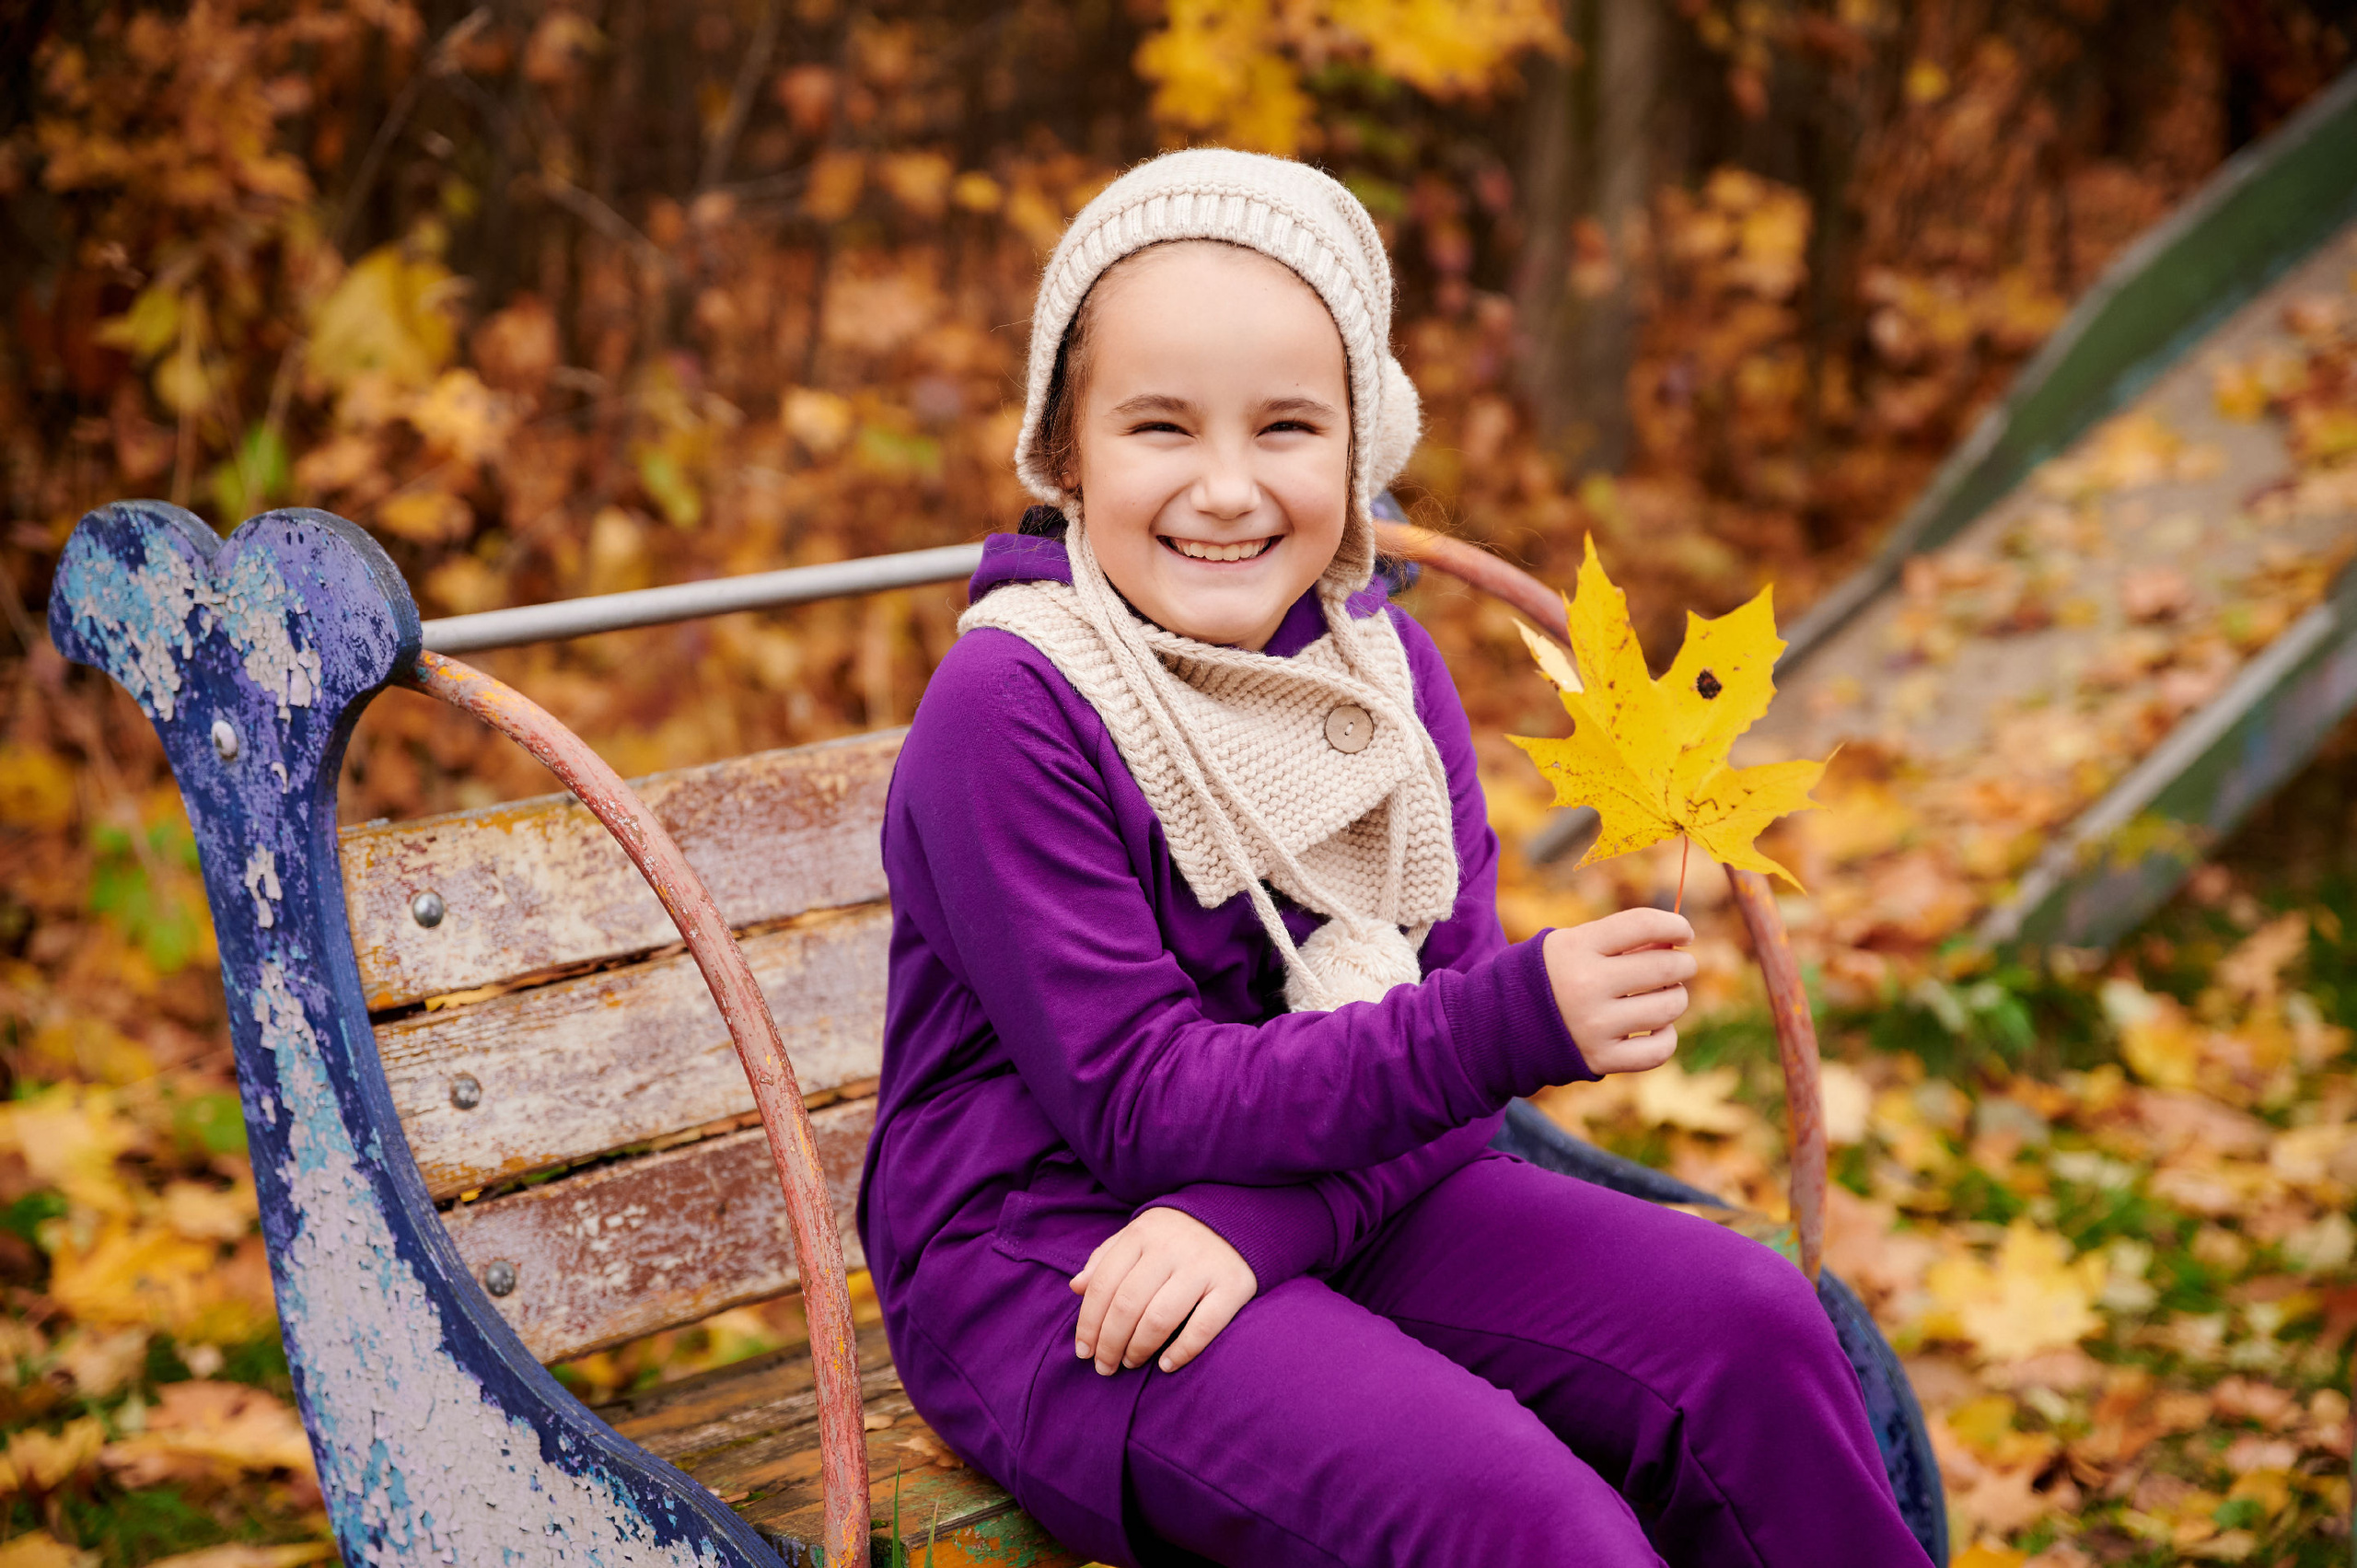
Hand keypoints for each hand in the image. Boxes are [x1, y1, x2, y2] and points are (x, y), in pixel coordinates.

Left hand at [1070, 1207, 1257, 1375]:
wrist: (1237, 1217)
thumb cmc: (1175, 1235)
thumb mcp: (1138, 1235)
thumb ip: (1106, 1259)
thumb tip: (1076, 1287)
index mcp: (1141, 1234)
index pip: (1104, 1284)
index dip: (1088, 1323)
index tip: (1083, 1351)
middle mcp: (1170, 1248)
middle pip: (1127, 1305)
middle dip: (1109, 1343)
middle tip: (1104, 1367)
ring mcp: (1202, 1267)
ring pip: (1159, 1318)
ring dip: (1138, 1349)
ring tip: (1131, 1362)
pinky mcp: (1233, 1285)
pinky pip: (1204, 1327)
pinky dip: (1181, 1351)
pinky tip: (1166, 1364)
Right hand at [1542, 908, 1696, 1075]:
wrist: (1505, 1023)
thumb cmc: (1555, 974)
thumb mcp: (1574, 944)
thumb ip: (1621, 940)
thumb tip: (1676, 945)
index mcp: (1576, 948)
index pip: (1643, 924)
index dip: (1675, 925)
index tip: (1683, 933)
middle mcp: (1585, 985)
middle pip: (1665, 967)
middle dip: (1683, 964)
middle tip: (1680, 966)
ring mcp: (1593, 1025)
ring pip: (1668, 1008)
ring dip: (1676, 998)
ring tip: (1662, 995)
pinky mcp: (1600, 1059)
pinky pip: (1659, 1050)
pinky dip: (1666, 1036)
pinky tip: (1656, 1027)